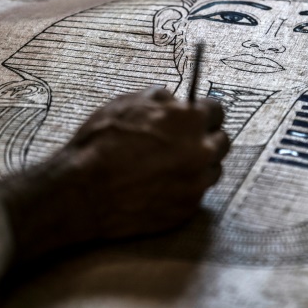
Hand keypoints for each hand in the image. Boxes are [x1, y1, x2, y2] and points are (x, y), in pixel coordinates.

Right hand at [0, 87, 228, 262]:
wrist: (85, 191)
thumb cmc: (102, 143)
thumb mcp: (127, 104)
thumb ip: (159, 98)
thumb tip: (174, 100)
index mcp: (189, 120)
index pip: (217, 110)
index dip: (203, 112)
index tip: (195, 117)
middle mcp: (201, 151)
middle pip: (222, 141)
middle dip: (206, 138)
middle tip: (185, 141)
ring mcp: (196, 183)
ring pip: (213, 169)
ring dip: (199, 165)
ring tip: (172, 165)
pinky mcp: (188, 209)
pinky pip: (197, 193)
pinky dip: (185, 187)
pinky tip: (162, 185)